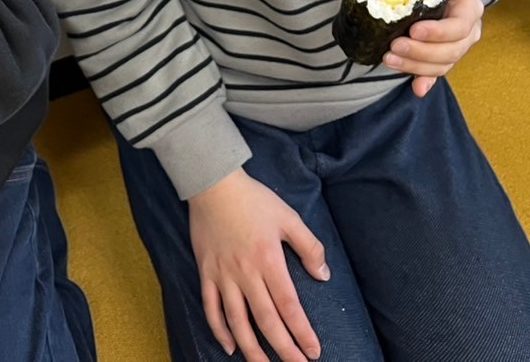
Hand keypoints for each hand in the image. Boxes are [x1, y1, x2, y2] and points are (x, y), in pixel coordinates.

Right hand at [188, 168, 328, 360]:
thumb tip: (323, 276)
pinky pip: (211, 307)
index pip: (289, 307)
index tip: (313, 351)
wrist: (213, 184)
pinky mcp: (205, 272)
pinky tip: (230, 347)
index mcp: (269, 261)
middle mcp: (245, 274)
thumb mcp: (289, 217)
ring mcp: (223, 275)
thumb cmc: (253, 199)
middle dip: (283, 350)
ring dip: (252, 349)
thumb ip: (309, 247)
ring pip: (237, 322)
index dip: (302, 332)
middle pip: (266, 321)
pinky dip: (219, 330)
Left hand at [388, 0, 483, 97]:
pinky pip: (437, 73)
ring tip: (389, 59)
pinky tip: (417, 90)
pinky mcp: (444, 59)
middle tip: (394, 46)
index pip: (460, 25)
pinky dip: (426, 81)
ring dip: (415, 66)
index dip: (438, 32)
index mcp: (470, 8)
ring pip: (443, 64)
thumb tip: (400, 2)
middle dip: (421, 52)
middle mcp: (470, 32)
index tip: (413, 31)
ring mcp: (459, 48)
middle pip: (452, 50)